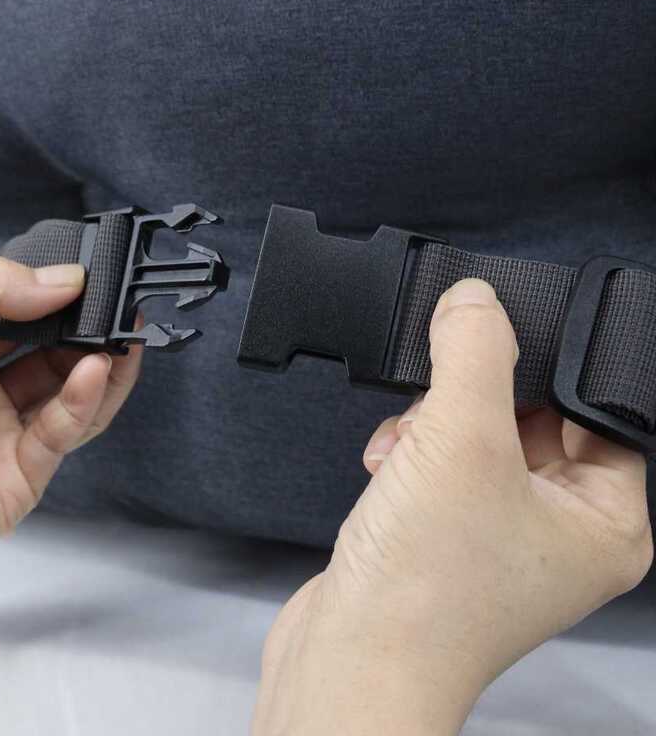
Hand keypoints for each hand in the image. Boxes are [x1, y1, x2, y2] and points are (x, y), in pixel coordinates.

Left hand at [0, 257, 141, 617]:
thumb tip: (59, 278)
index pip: (16, 318)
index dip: (50, 298)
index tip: (81, 280)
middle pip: (49, 356)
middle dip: (85, 331)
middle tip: (114, 307)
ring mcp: (1, 436)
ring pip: (68, 396)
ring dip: (100, 364)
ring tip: (121, 337)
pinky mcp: (20, 477)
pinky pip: (62, 433)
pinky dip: (85, 400)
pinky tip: (94, 371)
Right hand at [254, 279, 652, 735]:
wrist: (348, 657)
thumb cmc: (427, 578)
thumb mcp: (460, 438)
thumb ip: (474, 352)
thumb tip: (474, 298)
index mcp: (607, 522)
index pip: (596, 412)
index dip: (545, 373)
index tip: (495, 345)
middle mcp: (561, 533)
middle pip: (529, 420)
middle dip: (470, 403)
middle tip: (436, 413)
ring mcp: (500, 537)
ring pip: (475, 438)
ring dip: (430, 426)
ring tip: (401, 450)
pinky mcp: (446, 538)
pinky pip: (440, 468)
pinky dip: (409, 455)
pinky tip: (383, 465)